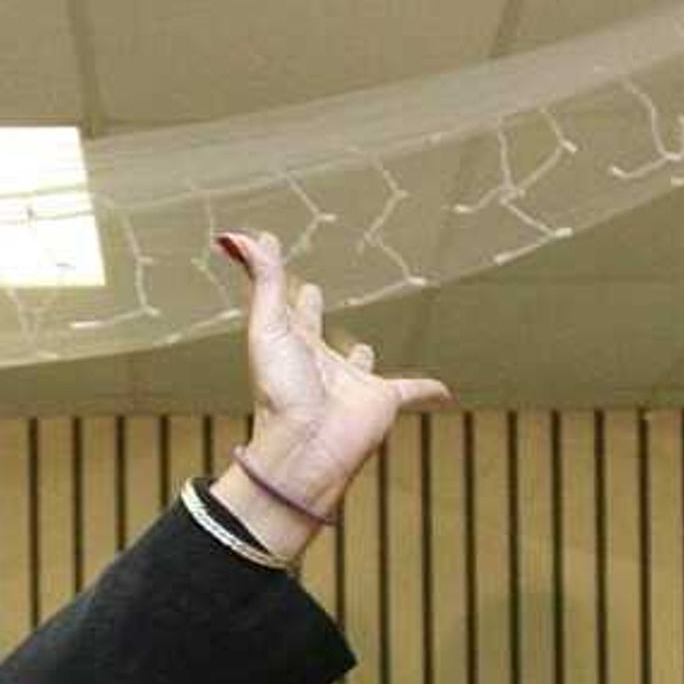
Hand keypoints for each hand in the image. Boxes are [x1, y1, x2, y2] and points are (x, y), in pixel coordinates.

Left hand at [212, 230, 449, 555]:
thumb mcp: (269, 326)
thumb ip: (262, 280)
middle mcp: (319, 364)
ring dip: (361, 359)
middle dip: (312, 317)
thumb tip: (239, 236)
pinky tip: (445, 391)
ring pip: (359, 365)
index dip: (280, 286)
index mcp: (291, 346)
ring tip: (364, 350)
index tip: (273, 255)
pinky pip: (412, 391)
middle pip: (316, 335)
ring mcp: (351, 384)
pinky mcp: (383, 401)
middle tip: (312, 295)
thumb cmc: (281, 392)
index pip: (286, 309)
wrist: (306, 447)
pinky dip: (429, 390)